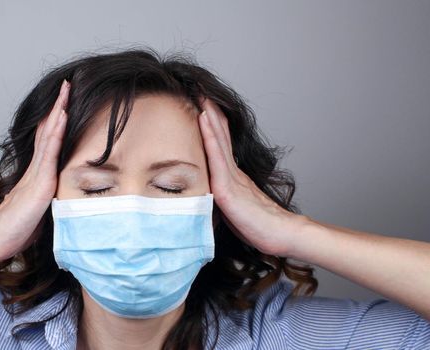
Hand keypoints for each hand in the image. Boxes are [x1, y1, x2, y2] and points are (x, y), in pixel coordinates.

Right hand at [0, 79, 69, 261]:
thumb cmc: (16, 228)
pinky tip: (62, 116)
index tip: (64, 102)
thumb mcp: (36, 209)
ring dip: (59, 111)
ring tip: (67, 91)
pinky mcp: (40, 182)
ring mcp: (38, 173)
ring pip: (50, 135)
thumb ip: (44, 198)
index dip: (55, 121)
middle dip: (58, 107)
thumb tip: (53, 197)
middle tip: (67, 85)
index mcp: (37, 173)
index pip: (48, 141)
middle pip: (48, 131)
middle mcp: (37, 168)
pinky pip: (50, 152)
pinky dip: (56, 132)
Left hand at [197, 97, 306, 256]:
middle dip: (210, 114)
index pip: (220, 146)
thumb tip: (213, 197)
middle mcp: (233, 172)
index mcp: (234, 177)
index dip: (213, 126)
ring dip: (209, 118)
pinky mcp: (228, 188)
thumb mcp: (236, 210)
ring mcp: (232, 177)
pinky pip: (217, 159)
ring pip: (217, 142)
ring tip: (201, 97)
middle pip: (220, 137)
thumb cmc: (260, 227)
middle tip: (201, 92)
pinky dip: (210, 137)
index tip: (204, 106)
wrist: (281, 236)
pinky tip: (204, 121)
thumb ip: (226, 199)